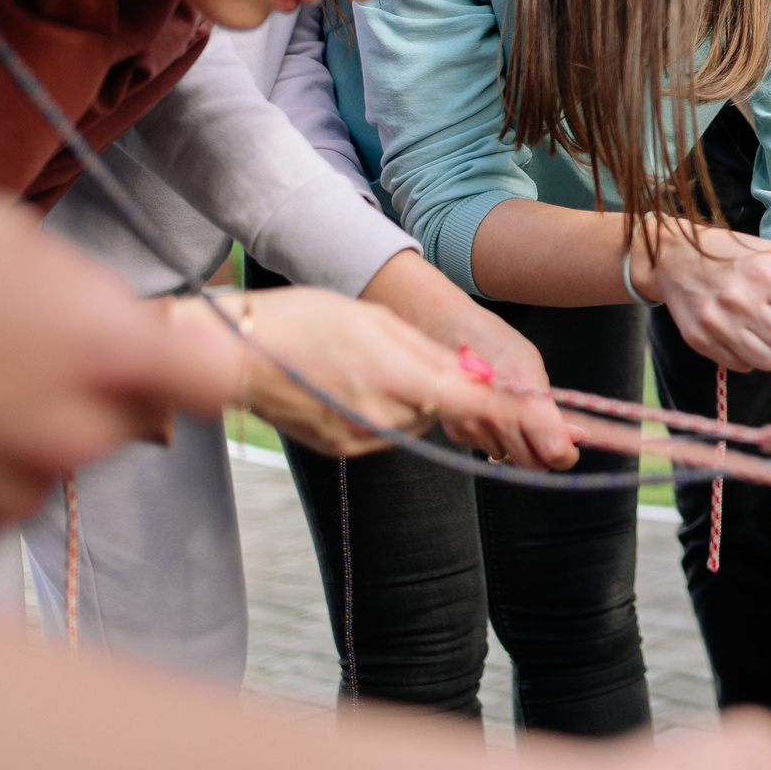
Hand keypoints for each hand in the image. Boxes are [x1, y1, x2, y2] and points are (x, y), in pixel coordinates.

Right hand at [0, 198, 237, 545]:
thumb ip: (83, 286)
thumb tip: (133, 322)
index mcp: (94, 348)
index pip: (214, 382)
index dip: (189, 369)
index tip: (167, 363)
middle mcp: (67, 438)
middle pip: (116, 426)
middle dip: (74, 394)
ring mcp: (6, 504)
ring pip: (39, 470)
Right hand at [191, 288, 507, 459]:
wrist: (233, 353)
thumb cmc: (302, 322)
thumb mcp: (375, 322)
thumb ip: (430, 354)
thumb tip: (473, 376)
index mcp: (395, 378)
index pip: (468, 402)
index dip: (506, 409)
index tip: (537, 415)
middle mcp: (382, 417)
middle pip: (440, 409)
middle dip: (437, 387)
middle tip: (406, 354)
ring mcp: (360, 438)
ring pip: (413, 421)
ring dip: (408, 397)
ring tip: (366, 363)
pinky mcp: (343, 447)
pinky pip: (384, 431)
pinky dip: (381, 409)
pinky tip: (349, 383)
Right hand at [358, 250, 575, 469]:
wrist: (448, 330)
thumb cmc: (494, 342)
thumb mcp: (534, 369)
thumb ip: (553, 410)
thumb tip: (576, 436)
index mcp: (525, 399)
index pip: (554, 450)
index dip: (566, 455)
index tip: (570, 449)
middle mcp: (498, 418)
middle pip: (531, 463)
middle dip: (543, 453)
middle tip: (545, 433)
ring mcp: (474, 427)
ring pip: (507, 457)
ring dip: (516, 445)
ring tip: (512, 414)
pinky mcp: (457, 431)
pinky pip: (485, 448)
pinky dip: (492, 437)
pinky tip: (490, 413)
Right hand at [646, 223, 770, 371]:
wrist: (674, 258)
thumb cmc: (732, 254)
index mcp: (763, 273)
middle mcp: (740, 300)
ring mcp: (717, 324)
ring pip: (768, 362)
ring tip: (760, 328)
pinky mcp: (700, 341)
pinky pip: (742, 366)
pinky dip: (746, 355)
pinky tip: (739, 333)